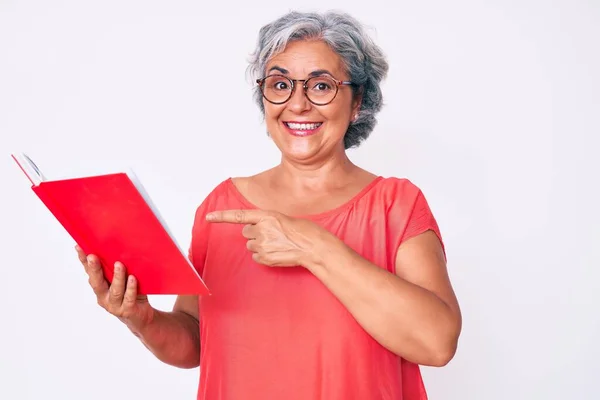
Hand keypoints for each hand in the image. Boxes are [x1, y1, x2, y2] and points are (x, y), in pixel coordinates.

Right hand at [75, 245, 154, 330]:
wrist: (141, 316)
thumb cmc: (130, 294)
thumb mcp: (122, 280)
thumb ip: (116, 269)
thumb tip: (116, 247)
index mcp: (100, 288)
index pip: (90, 272)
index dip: (83, 261)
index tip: (79, 247)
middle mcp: (104, 297)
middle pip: (97, 283)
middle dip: (94, 269)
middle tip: (92, 256)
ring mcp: (115, 305)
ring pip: (115, 290)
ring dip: (117, 277)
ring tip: (119, 264)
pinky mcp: (127, 310)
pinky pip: (129, 298)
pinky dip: (131, 288)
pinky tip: (133, 279)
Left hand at [206, 209, 325, 266]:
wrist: (314, 248)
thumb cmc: (305, 231)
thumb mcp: (284, 219)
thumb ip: (267, 221)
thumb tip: (256, 230)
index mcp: (267, 216)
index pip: (239, 216)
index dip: (221, 216)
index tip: (209, 217)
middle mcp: (262, 230)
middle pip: (246, 232)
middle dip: (255, 233)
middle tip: (272, 235)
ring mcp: (263, 245)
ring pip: (251, 245)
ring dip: (260, 244)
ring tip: (278, 244)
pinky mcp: (265, 258)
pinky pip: (256, 257)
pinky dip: (264, 255)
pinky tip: (277, 252)